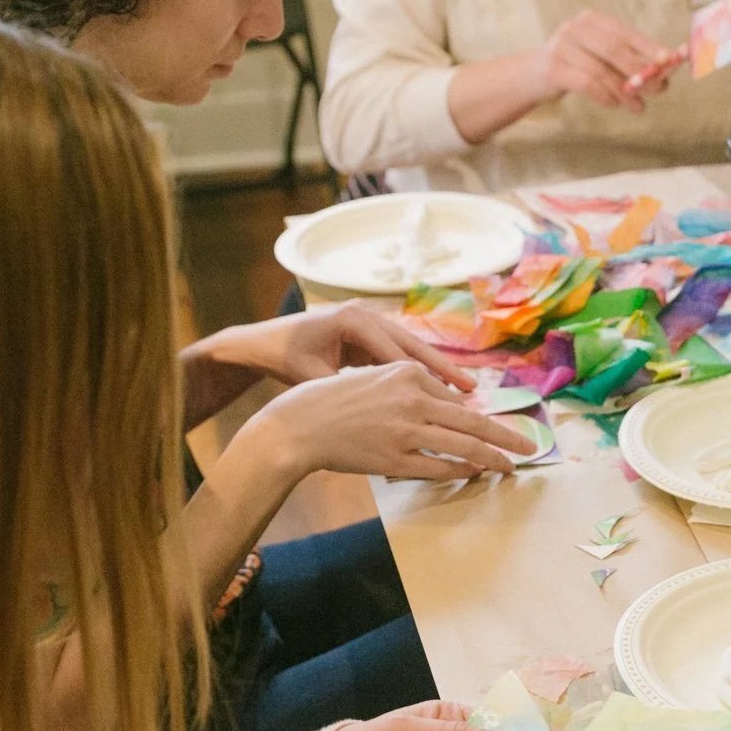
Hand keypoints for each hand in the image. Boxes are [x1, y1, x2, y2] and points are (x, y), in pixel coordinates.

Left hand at [210, 303, 472, 392]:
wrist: (259, 342)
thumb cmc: (283, 360)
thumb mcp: (313, 379)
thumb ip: (347, 392)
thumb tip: (381, 417)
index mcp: (353, 319)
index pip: (397, 352)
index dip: (426, 377)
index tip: (451, 399)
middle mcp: (366, 313)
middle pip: (413, 343)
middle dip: (444, 368)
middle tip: (471, 389)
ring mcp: (368, 319)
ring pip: (410, 346)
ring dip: (436, 369)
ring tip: (463, 389)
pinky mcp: (367, 331)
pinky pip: (399, 351)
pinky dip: (418, 369)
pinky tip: (437, 387)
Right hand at [252, 361, 535, 481]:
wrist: (298, 424)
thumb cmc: (332, 400)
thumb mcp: (375, 377)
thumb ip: (411, 386)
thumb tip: (448, 402)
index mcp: (408, 373)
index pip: (457, 398)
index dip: (483, 416)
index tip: (501, 427)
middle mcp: (412, 399)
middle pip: (472, 421)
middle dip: (506, 436)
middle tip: (530, 447)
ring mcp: (406, 431)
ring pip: (463, 446)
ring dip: (492, 458)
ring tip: (510, 466)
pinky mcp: (395, 459)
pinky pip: (438, 467)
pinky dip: (461, 471)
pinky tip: (475, 474)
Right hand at [532, 10, 676, 112]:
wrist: (533, 76)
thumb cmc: (576, 66)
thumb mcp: (601, 59)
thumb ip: (627, 62)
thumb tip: (663, 76)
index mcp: (592, 20)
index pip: (625, 32)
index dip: (648, 46)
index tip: (669, 60)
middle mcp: (575, 28)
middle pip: (614, 48)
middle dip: (639, 71)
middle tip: (658, 90)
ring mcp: (561, 46)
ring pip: (601, 70)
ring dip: (624, 91)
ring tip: (639, 107)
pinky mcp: (553, 68)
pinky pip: (585, 83)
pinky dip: (604, 96)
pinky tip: (614, 105)